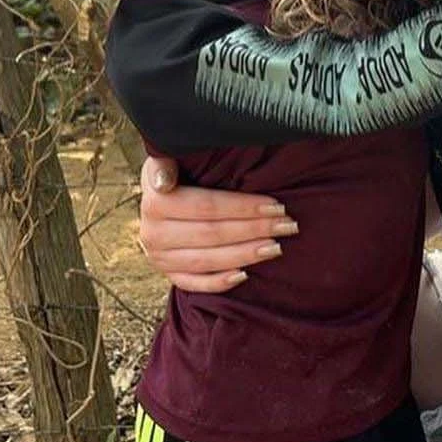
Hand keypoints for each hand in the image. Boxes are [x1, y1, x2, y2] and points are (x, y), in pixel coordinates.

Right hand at [137, 154, 298, 292]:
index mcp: (156, 202)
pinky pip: (194, 284)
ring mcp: (159, 257)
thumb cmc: (178, 171)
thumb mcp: (171, 156)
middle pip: (212, 234)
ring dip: (245, 254)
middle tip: (288, 225)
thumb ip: (168, 161)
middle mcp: (153, 233)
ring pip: (207, 260)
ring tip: (277, 246)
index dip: (243, 207)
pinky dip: (219, 282)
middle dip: (255, 229)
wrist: (158, 197)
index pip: (207, 206)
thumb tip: (163, 180)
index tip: (276, 205)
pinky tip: (245, 275)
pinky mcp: (168, 274)